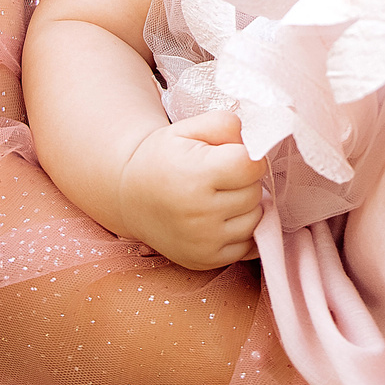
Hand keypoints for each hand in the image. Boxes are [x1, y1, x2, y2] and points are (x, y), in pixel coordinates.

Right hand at [116, 111, 263, 270]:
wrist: (129, 197)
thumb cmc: (162, 158)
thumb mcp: (186, 129)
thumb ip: (223, 124)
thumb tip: (253, 140)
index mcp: (195, 176)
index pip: (251, 166)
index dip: (248, 156)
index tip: (233, 156)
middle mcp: (200, 214)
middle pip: (254, 193)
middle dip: (245, 181)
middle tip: (222, 177)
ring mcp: (203, 242)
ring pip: (255, 220)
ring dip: (246, 206)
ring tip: (221, 196)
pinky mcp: (205, 260)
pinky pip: (248, 246)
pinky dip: (242, 231)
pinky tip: (223, 218)